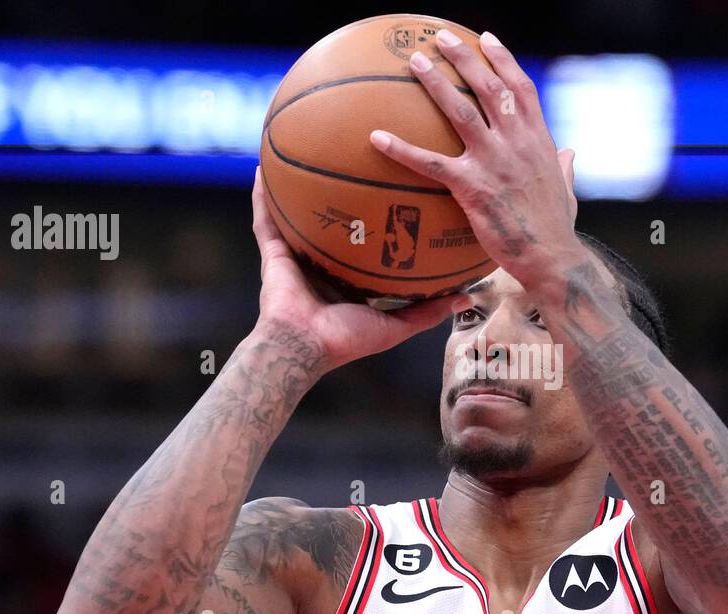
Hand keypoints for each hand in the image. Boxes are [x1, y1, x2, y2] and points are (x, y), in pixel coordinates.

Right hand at [250, 168, 468, 369]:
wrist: (304, 346)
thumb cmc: (347, 339)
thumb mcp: (395, 325)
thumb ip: (428, 311)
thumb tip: (466, 298)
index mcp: (346, 279)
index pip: (363, 245)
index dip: (377, 222)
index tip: (396, 197)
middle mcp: (320, 263)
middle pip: (331, 222)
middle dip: (340, 194)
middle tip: (357, 162)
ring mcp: (294, 255)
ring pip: (295, 213)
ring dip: (295, 186)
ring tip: (303, 153)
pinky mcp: (272, 252)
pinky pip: (264, 218)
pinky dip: (261, 195)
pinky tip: (262, 169)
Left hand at [368, 29, 584, 289]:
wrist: (552, 258)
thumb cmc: (556, 230)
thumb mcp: (567, 191)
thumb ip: (565, 167)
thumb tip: (570, 154)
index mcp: (539, 140)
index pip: (520, 88)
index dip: (502, 59)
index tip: (485, 39)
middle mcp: (517, 142)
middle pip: (488, 87)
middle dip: (464, 57)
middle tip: (440, 38)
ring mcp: (495, 162)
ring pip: (461, 112)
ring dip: (436, 84)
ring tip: (414, 63)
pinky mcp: (473, 188)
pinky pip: (430, 163)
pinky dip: (401, 148)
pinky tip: (376, 137)